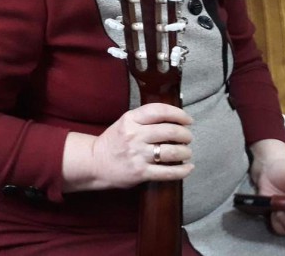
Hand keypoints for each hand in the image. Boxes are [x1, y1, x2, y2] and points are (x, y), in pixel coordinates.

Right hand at [63, 103, 193, 191]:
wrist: (95, 163)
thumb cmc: (114, 141)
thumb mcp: (125, 122)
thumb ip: (145, 119)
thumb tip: (175, 119)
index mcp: (130, 119)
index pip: (159, 111)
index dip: (178, 114)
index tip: (188, 120)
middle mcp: (134, 135)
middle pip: (170, 131)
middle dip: (185, 134)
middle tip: (188, 137)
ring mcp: (138, 155)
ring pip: (171, 151)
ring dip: (185, 151)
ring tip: (186, 152)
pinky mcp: (141, 173)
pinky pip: (167, 172)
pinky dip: (182, 170)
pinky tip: (188, 167)